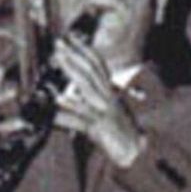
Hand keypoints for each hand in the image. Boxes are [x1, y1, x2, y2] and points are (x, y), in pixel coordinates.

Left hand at [50, 33, 143, 166]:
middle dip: (74, 53)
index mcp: (111, 93)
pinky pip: (79, 118)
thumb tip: (67, 99)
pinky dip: (65, 112)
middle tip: (59, 41)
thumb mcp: (106, 114)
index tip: (71, 38)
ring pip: (87, 85)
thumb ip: (89, 104)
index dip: (85, 50)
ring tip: (58, 57)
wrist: (137, 154)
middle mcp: (109, 97)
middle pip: (91, 70)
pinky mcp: (99, 128)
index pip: (98, 65)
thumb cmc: (122, 135)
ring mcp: (104, 111)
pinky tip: (53, 105)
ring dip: (71, 69)